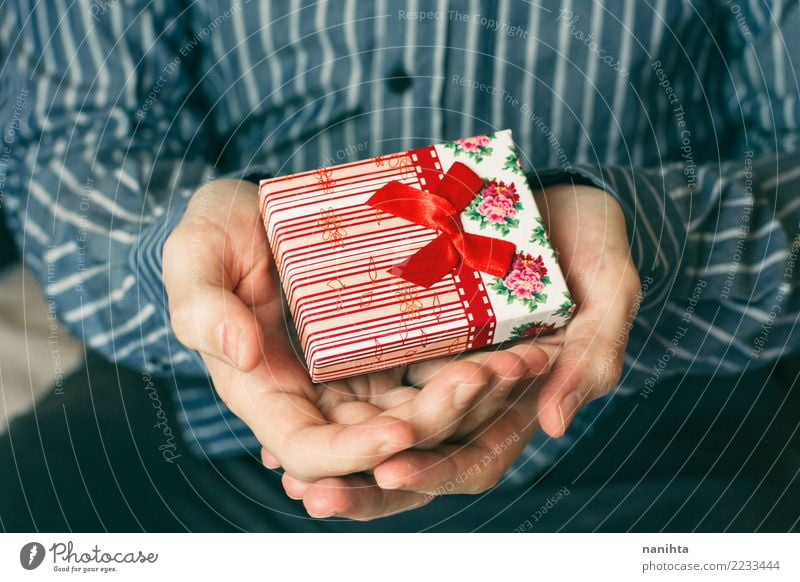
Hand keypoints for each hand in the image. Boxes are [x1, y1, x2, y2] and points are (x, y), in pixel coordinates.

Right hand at [162, 179, 530, 481]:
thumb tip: (244, 356)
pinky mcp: (386, 343)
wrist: (256, 209)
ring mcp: (355, 372)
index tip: (397, 436)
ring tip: (518, 362)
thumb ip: (201, 308)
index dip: (350, 456)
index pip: (306, 449)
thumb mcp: (194, 256)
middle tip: (484, 380)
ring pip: (417, 408)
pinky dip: (473, 363)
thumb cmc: (218, 234)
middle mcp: (316, 395)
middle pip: (377, 438)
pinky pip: (432, 367)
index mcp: (264, 392)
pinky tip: (513, 341)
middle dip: (434, 421)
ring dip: (470, 398)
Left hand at [283, 184, 640, 519]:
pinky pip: (368, 369)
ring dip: (338, 449)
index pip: (477, 456)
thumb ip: (593, 356)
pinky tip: (287, 400)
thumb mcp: (610, 293)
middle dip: (366, 479)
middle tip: (311, 492)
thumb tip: (552, 425)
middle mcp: (473, 393)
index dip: (437, 469)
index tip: (389, 472)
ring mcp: (438, 364)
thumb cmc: (595, 245)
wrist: (559, 198)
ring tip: (283, 467)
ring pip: (384, 422)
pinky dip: (333, 394)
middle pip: (418, 454)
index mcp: (521, 399)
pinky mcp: (411, 332)